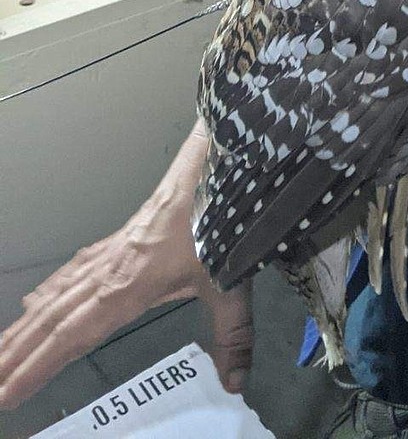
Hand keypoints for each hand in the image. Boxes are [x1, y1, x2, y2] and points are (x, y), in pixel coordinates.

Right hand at [0, 126, 252, 410]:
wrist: (217, 164)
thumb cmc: (221, 220)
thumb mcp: (231, 284)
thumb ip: (233, 336)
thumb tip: (236, 383)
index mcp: (130, 286)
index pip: (74, 335)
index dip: (38, 366)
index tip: (7, 393)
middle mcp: (111, 270)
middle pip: (53, 319)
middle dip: (17, 354)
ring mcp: (112, 252)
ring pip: (58, 295)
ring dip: (25, 327)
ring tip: (0, 354)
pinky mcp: (120, 238)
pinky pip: (73, 270)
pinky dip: (49, 291)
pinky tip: (35, 302)